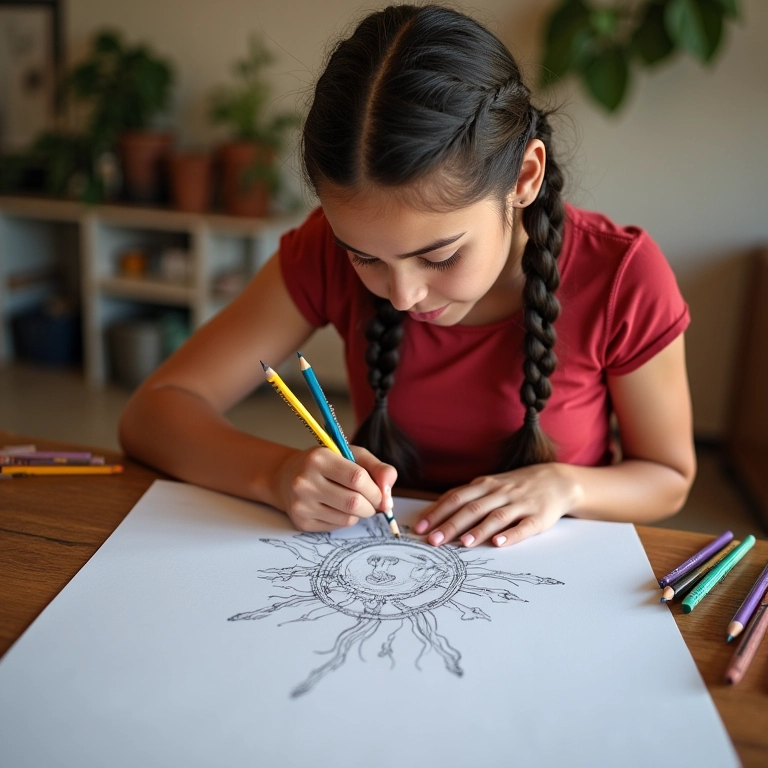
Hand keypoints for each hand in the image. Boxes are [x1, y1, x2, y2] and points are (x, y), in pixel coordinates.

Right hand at [273, 445, 396, 531]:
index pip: (357, 478)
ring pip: (348, 518)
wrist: (288, 477)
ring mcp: (301, 504)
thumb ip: (377, 468)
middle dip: (372, 505)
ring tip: (354, 501)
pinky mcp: (301, 522)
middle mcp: (305, 481)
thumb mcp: (352, 455)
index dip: (376, 489)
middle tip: (373, 501)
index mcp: (319, 458)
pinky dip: (347, 520)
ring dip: (360, 513)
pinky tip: (338, 508)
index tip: (381, 492)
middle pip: (354, 502)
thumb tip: (388, 492)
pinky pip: (337, 527)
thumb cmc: (327, 464)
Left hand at [413, 463, 581, 547]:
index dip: (437, 512)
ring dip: (479, 530)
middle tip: (433, 540)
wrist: (556, 481)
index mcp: (485, 485)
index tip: (420, 528)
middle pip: (472, 508)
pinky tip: (499, 544)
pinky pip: (523, 527)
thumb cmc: (515, 486)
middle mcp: (500, 493)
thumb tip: (436, 513)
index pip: (456, 498)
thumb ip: (467, 498)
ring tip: (463, 544)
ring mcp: (520, 504)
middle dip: (451, 524)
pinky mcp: (538, 518)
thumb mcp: (489, 486)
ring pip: (496, 517)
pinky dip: (510, 536)